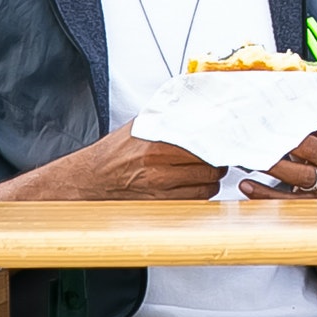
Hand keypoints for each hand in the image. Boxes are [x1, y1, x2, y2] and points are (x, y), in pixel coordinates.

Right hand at [50, 122, 226, 201]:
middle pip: (209, 167)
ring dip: (211, 179)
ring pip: (206, 186)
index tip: (223, 140)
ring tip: (207, 171)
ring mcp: (162, 190)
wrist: (93, 177)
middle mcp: (160, 169)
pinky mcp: (162, 206)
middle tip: (218, 156)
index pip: (203, 144)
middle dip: (218, 161)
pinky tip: (195, 184)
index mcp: (157, 145)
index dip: (218, 142)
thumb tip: (193, 110)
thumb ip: (168, 120)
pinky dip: (201, 193)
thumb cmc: (115, 152)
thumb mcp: (140, 126)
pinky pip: (194, 201)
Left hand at [242, 117, 316, 200]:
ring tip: (252, 158)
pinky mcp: (311, 201)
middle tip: (261, 132)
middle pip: (310, 149)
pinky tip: (247, 185)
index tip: (279, 109)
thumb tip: (284, 99)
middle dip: (286, 141)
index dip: (302, 115)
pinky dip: (265, 193)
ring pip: (299, 175)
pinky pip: (286, 200)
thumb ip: (313, 120)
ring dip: (273, 167)